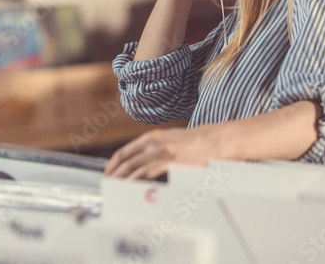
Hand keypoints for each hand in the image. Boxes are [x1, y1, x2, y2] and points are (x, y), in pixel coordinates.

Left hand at [104, 125, 233, 180]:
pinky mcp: (171, 161)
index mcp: (154, 136)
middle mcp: (155, 142)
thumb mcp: (172, 138)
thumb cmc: (197, 141)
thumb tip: (144, 160)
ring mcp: (163, 151)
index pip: (125, 150)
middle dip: (113, 174)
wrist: (216, 140)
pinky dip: (136, 180)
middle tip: (107, 184)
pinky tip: (130, 186)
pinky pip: (148, 172)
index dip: (113, 163)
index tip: (108, 173)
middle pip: (126, 159)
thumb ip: (157, 147)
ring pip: (134, 166)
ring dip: (121, 179)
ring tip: (114, 189)